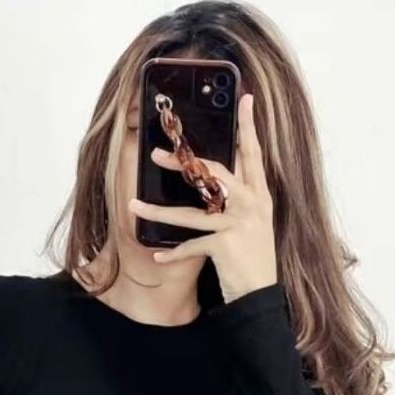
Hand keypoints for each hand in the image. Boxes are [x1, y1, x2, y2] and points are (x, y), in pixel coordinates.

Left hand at [128, 92, 277, 304]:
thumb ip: (239, 198)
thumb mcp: (254, 223)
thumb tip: (214, 178)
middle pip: (214, 173)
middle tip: (157, 154)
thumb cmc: (253, 258)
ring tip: (134, 206)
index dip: (248, 126)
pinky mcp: (225, 246)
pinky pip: (191, 245)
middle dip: (183, 163)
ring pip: (191, 212)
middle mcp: (251, 204)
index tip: (244, 98)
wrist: (260, 295)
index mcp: (259, 195)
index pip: (253, 153)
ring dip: (159, 210)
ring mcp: (238, 224)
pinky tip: (157, 255)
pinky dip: (173, 253)